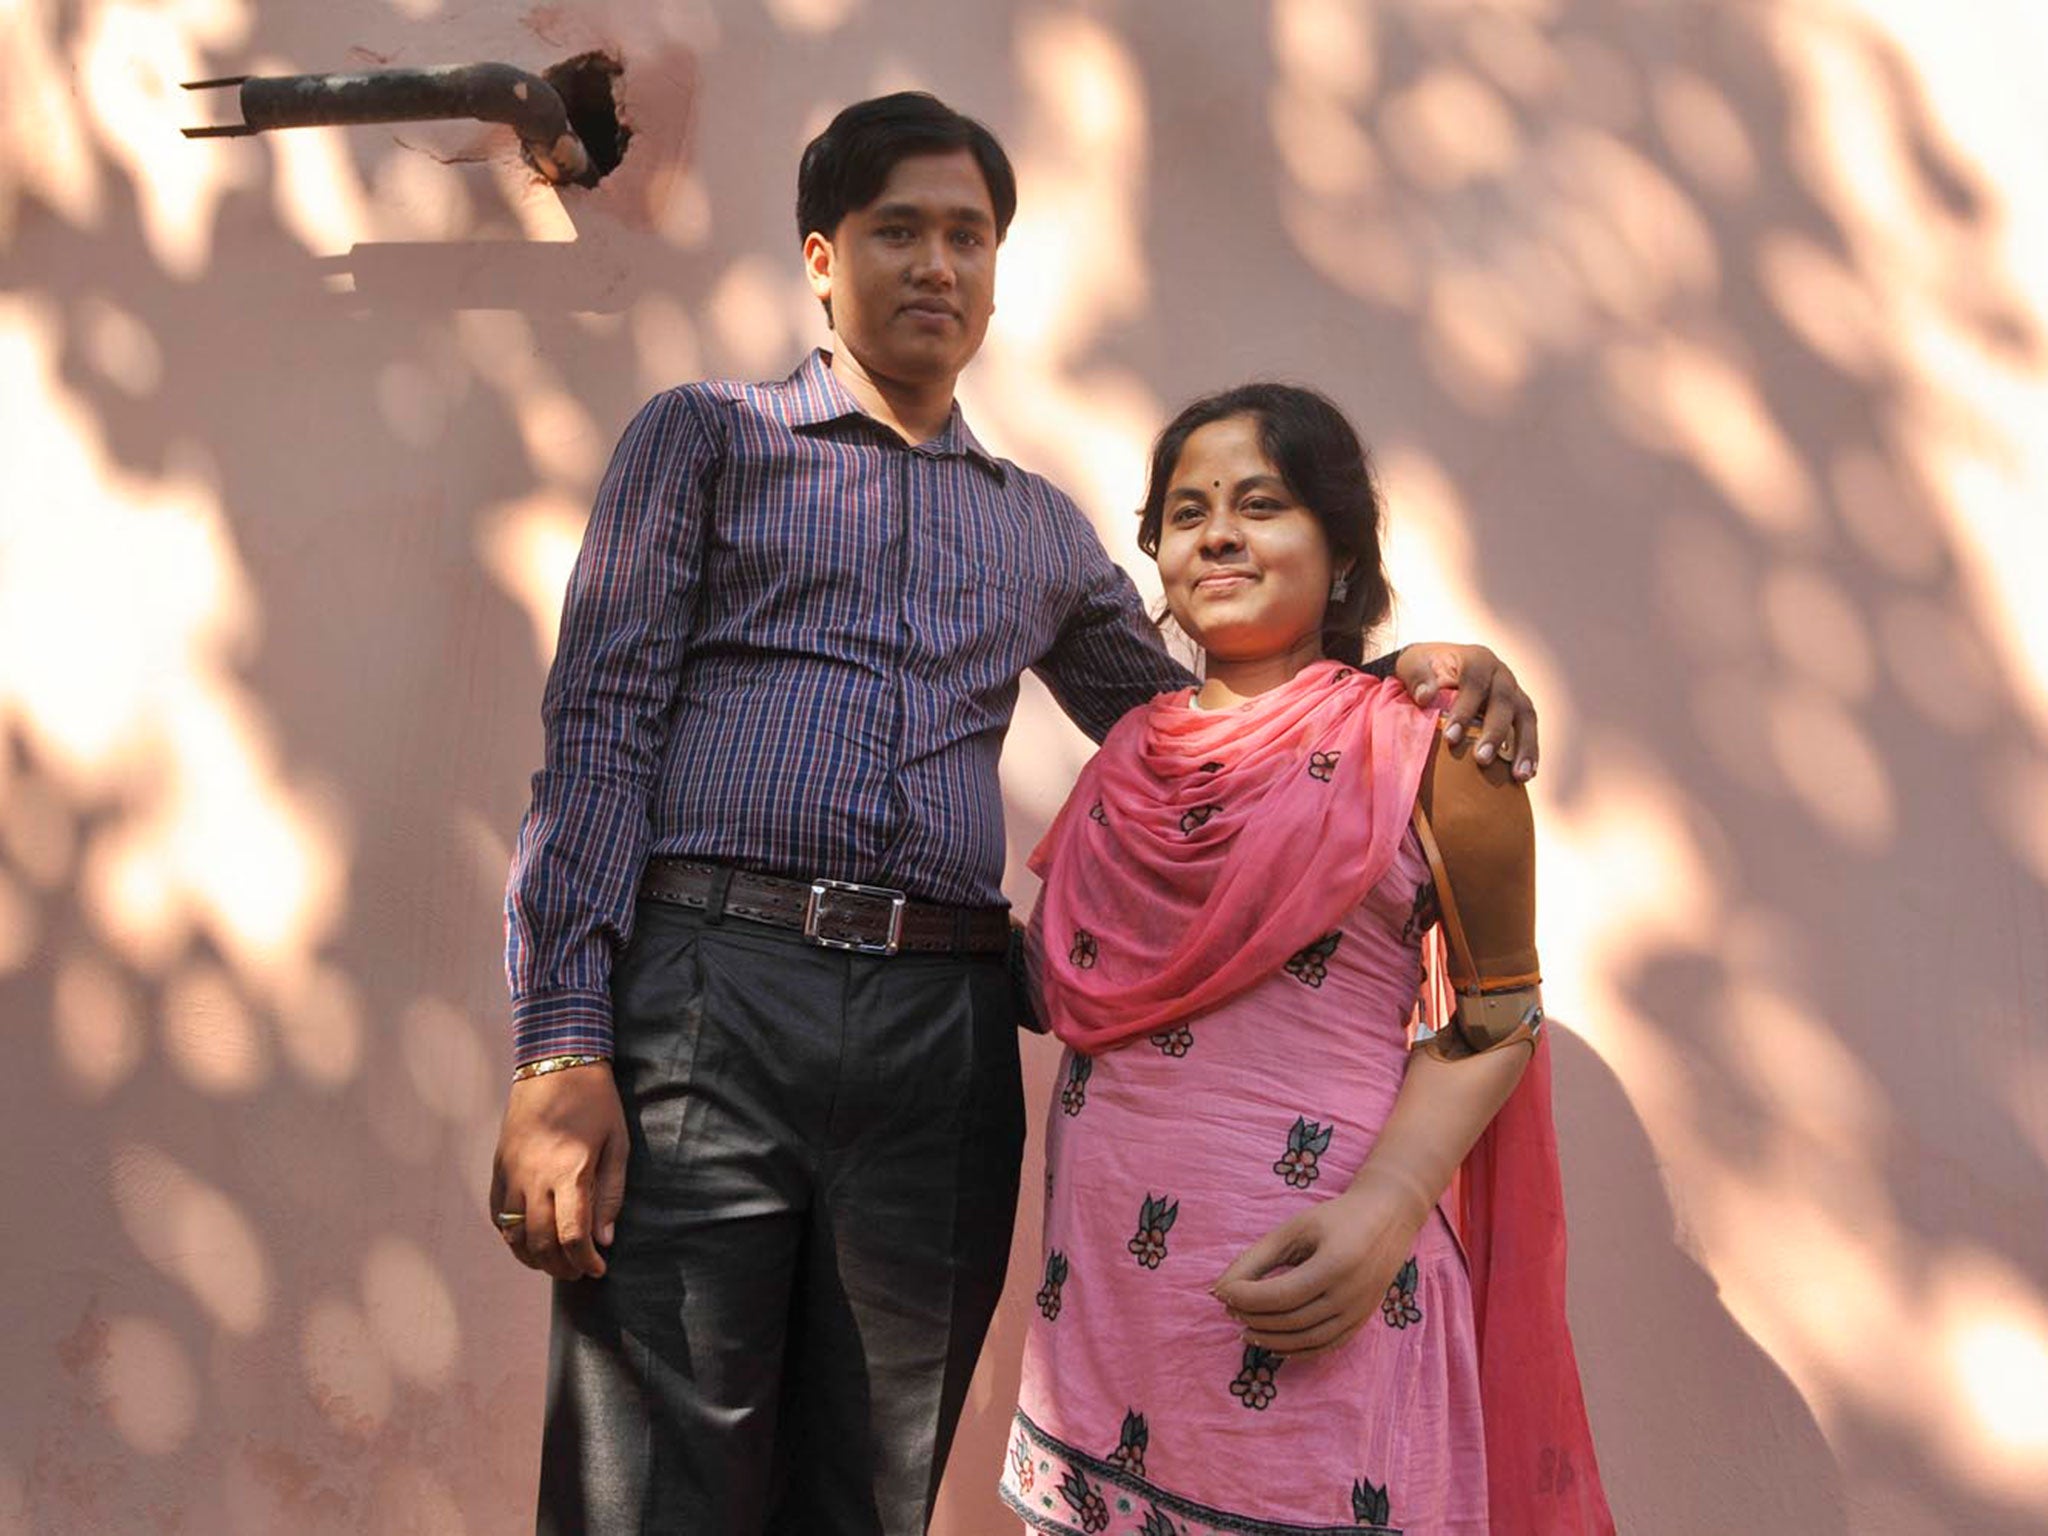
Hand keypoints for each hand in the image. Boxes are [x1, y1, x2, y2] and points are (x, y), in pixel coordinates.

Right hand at [488, 1063, 628, 1280]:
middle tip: (579, 1271)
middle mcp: (534, 1178)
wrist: (555, 1063)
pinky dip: (512, 1237)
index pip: (572, 1236)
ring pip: (514, 1235)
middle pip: (540, 1243)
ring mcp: (510, 1173)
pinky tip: (530, 1241)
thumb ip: (610, 1194)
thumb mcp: (618, 1144)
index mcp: (569, 1172)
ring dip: (534, 1257)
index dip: (586, 1261)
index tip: (599, 1269)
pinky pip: (498, 1215)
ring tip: (556, 1262)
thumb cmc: (596, 1102)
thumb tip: (605, 1240)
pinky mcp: (498, 1167)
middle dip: (561, 1266)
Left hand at [1210, 1168, 1430, 1358]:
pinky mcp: (1361, 1322)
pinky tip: (1272, 1343)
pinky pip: (1324, 1347)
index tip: (1221, 1291)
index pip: (1281, 1295)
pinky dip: (1295, 1351)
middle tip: (1228, 1308)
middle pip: (1292, 1320)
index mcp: (1336, 1264)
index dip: (1246, 1298)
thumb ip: (1256, 1258)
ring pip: (1307, 1340)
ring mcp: (1359, 1313)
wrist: (1388, 1219)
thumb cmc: (1334, 1219)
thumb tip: (1220, 1290)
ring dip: (1270, 1338)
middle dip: (1253, 1317)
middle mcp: (1352, 1294)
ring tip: (1244, 1327)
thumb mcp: (1293, 1229)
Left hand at [1392, 643, 1539, 780]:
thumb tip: (1425, 697)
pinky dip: (1530, 752)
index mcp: (1477, 660)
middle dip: (1494, 732)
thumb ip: (1417, 677)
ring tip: (1519, 776)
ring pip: (1526, 717)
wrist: (1439, 665)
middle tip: (1481, 759)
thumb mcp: (1413, 664)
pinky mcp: (1519, 710)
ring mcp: (1514, 692)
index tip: (1450, 738)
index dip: (1465, 709)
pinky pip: (1529, 730)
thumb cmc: (1426, 668)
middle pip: (1503, 702)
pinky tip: (1526, 776)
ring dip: (1525, 747)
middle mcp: (1500, 674)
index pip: (1474, 683)